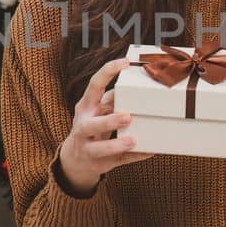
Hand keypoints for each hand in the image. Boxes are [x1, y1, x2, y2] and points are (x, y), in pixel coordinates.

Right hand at [58, 55, 155, 193]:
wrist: (75, 159)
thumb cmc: (92, 125)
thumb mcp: (97, 109)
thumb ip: (112, 99)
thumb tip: (135, 86)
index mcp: (85, 107)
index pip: (93, 86)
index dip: (107, 72)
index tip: (125, 63)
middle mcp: (82, 127)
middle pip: (90, 125)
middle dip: (108, 121)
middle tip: (128, 116)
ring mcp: (88, 148)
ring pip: (99, 148)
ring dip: (116, 144)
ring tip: (133, 140)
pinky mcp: (100, 164)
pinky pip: (118, 161)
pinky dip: (134, 156)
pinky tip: (150, 151)